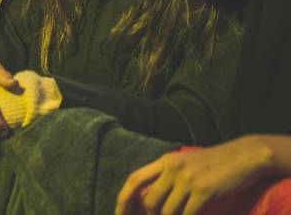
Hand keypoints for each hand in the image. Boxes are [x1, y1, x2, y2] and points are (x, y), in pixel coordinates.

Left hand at [116, 135, 286, 214]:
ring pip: (167, 211)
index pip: (135, 178)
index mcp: (165, 160)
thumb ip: (168, 176)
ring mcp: (187, 179)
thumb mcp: (186, 163)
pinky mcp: (203, 190)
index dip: (124, 198)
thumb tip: (150, 197)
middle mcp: (172, 168)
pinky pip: (187, 214)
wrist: (245, 155)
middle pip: (149, 200)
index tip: (119, 213)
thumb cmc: (216, 162)